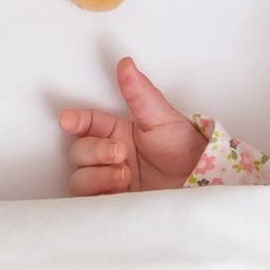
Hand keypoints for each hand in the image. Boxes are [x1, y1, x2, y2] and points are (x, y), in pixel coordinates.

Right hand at [58, 57, 205, 193]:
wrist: (201, 187)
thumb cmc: (186, 151)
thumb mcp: (164, 120)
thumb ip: (141, 94)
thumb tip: (125, 64)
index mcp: (120, 133)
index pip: (88, 123)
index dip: (75, 120)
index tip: (68, 119)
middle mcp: (111, 157)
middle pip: (79, 151)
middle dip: (95, 150)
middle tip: (121, 153)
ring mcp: (110, 182)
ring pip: (79, 178)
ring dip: (97, 175)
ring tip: (125, 176)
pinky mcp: (113, 205)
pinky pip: (87, 203)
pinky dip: (97, 195)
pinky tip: (117, 191)